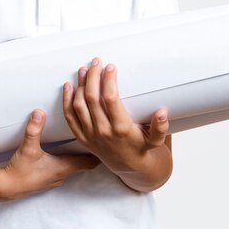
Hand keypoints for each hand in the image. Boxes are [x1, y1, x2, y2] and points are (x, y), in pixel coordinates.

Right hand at [0, 109, 99, 200]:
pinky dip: (68, 159)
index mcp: (63, 167)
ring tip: (85, 141)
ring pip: (74, 165)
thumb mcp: (27, 148)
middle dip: (92, 150)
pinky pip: (63, 167)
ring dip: (79, 155)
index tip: (111, 142)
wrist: (5, 188)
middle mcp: (63, 174)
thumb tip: (40, 112)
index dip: (101, 151)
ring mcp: (55, 177)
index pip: (90, 161)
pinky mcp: (47, 177)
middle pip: (84, 162)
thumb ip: (34, 129)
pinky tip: (62, 151)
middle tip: (101, 136)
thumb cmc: (19, 171)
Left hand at [62, 58, 169, 177]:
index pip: (110, 99)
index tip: (111, 67)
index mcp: (121, 128)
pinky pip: (69, 117)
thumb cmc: (142, 147)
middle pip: (92, 98)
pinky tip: (68, 86)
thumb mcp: (155, 140)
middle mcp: (103, 131)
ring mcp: (90, 134)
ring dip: (80, 85)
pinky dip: (66, 100)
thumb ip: (160, 127)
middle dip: (93, 77)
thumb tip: (162, 112)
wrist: (128, 166)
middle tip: (96, 62)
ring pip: (79, 105)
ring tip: (84, 70)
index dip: (109, 81)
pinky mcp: (81, 136)